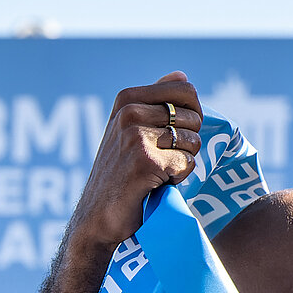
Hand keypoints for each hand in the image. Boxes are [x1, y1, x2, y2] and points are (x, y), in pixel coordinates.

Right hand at [72, 72, 205, 247]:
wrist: (97, 216)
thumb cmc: (119, 174)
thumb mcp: (129, 129)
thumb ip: (154, 102)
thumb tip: (182, 75)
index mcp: (127, 99)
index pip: (186, 90)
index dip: (193, 114)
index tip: (178, 134)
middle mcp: (130, 112)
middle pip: (194, 118)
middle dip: (187, 144)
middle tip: (160, 160)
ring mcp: (137, 136)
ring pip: (193, 142)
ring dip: (181, 163)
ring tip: (154, 173)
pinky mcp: (146, 161)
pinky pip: (187, 164)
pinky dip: (177, 180)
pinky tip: (154, 185)